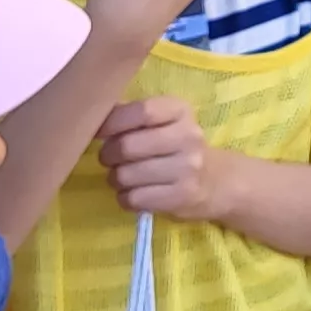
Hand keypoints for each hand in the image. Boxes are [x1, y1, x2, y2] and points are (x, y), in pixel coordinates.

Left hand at [96, 94, 230, 220]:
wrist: (217, 180)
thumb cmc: (177, 146)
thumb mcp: (164, 121)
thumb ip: (131, 114)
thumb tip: (93, 114)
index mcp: (180, 111)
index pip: (141, 111)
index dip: (112, 122)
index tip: (99, 132)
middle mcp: (188, 136)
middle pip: (127, 146)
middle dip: (108, 155)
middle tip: (110, 158)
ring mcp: (187, 168)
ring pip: (125, 176)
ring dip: (116, 179)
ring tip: (125, 177)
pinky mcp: (181, 197)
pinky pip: (133, 199)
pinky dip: (125, 198)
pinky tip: (136, 193)